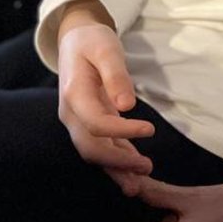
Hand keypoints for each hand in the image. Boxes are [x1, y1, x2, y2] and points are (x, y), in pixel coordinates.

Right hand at [57, 0, 153, 174]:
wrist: (76, 38)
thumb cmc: (92, 41)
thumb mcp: (106, 49)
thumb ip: (116, 76)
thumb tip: (126, 106)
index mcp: (74, 95)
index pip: (96, 124)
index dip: (122, 132)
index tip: (150, 130)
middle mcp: (72, 114)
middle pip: (91, 147)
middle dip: (117, 162)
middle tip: (146, 168)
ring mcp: (79, 120)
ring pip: (94, 152)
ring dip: (116, 167)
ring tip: (139, 183)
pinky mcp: (90, 121)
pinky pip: (102, 144)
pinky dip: (117, 157)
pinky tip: (134, 168)